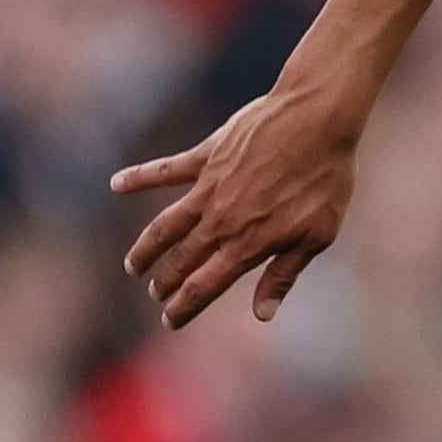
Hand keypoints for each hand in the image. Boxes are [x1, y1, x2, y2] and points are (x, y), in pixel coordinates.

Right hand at [111, 85, 360, 327]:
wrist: (316, 120)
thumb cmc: (324, 179)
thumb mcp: (316, 235)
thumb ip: (284, 274)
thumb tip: (263, 314)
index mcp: (247, 245)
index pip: (204, 287)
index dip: (183, 307)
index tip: (169, 321)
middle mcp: (221, 221)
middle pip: (181, 261)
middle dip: (164, 283)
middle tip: (155, 294)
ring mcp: (209, 188)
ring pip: (164, 225)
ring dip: (145, 248)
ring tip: (133, 265)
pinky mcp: (206, 156)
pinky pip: (165, 171)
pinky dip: (139, 177)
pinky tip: (117, 184)